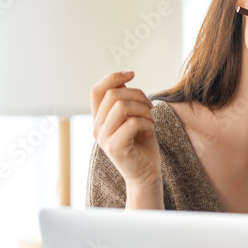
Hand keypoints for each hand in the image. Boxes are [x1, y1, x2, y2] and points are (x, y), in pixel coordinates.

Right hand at [90, 71, 161, 197]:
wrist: (147, 173)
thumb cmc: (142, 145)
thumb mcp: (134, 117)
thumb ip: (127, 101)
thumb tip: (124, 76)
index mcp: (99, 119)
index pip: (97, 90)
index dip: (113, 77)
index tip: (132, 73)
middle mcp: (96, 128)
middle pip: (112, 95)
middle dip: (137, 94)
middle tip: (150, 106)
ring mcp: (104, 138)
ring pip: (121, 106)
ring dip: (142, 108)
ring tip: (151, 118)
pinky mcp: (116, 148)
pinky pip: (131, 123)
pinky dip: (145, 122)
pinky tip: (150, 128)